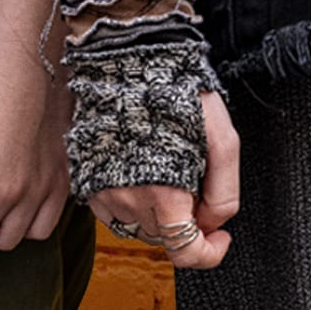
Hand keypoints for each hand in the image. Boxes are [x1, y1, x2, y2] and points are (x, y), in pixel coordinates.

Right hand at [90, 93, 238, 270]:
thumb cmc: (178, 90)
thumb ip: (225, 192)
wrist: (129, 57)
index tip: (220, 235)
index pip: (185, 252)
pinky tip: (143, 174)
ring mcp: (101, 189)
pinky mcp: (86, 178)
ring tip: (167, 172)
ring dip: (158, 214)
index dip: (210, 252)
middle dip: (186, 222)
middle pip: (165, 239)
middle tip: (195, 184)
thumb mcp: (223, 138)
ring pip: (138, 227)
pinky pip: (112, 212)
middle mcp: (126, 197)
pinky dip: (132, 204)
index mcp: (162, 191)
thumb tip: (212, 223)